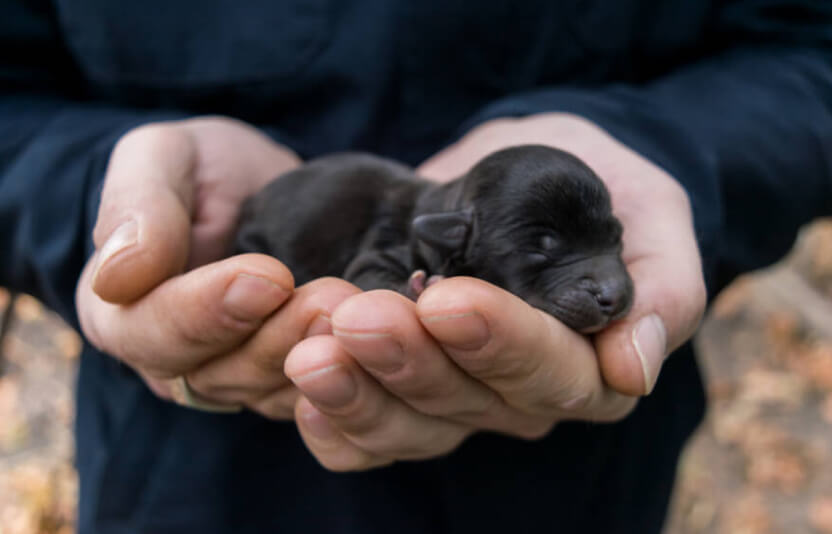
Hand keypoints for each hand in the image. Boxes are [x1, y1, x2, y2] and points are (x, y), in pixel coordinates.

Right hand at [76, 116, 358, 417]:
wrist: (265, 188)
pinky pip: (319, 397)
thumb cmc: (204, 169)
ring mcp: (238, 380)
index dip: (208, 312)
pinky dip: (351, 374)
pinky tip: (384, 342)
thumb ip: (135, 204)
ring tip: (361, 314)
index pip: (153, 332)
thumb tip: (117, 276)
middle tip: (333, 299)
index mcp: (124, 314)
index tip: (269, 277)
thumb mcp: (162, 158)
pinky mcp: (292, 384)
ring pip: (276, 392)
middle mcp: (177, 363)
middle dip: (280, 338)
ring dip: (322, 358)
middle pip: (221, 375)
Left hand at [284, 113, 705, 469]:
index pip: (548, 375)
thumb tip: (633, 368)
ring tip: (310, 349)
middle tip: (357, 314)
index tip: (448, 300)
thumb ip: (661, 291)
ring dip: (357, 390)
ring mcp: (460, 397)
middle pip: (466, 403)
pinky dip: (333, 421)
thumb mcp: (655, 219)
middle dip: (409, 361)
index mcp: (590, 370)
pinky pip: (367, 432)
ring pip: (408, 424)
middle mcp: (520, 397)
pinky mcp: (408, 387)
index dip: (500, 344)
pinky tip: (299, 391)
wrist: (538, 176)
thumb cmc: (605, 191)